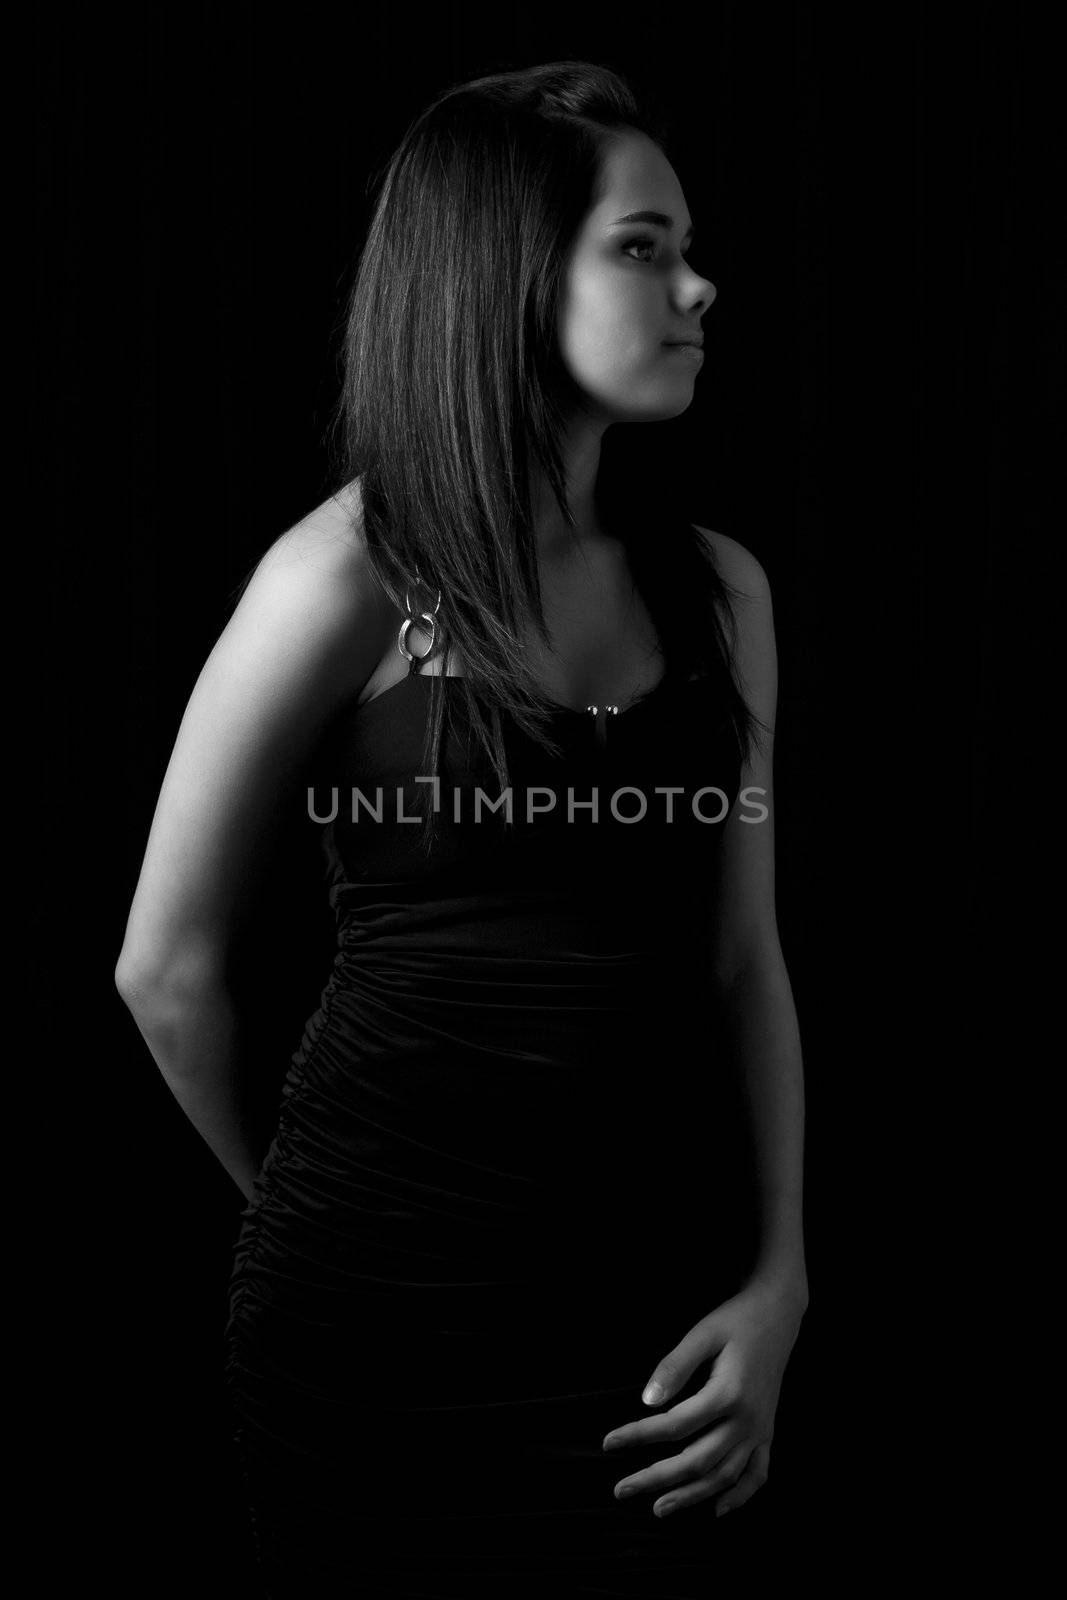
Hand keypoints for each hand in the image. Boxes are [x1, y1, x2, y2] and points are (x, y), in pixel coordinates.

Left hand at [601, 1277, 806, 1518]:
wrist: (778, 1315)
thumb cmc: (736, 1321)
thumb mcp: (703, 1333)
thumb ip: (675, 1366)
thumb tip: (647, 1400)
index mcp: (729, 1393)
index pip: (675, 1425)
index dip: (639, 1435)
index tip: (609, 1442)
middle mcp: (747, 1420)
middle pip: (697, 1460)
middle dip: (657, 1478)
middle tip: (622, 1489)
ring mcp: (760, 1430)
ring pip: (724, 1476)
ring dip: (691, 1496)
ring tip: (658, 1508)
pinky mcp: (768, 1432)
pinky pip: (758, 1474)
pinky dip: (740, 1496)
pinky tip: (717, 1510)